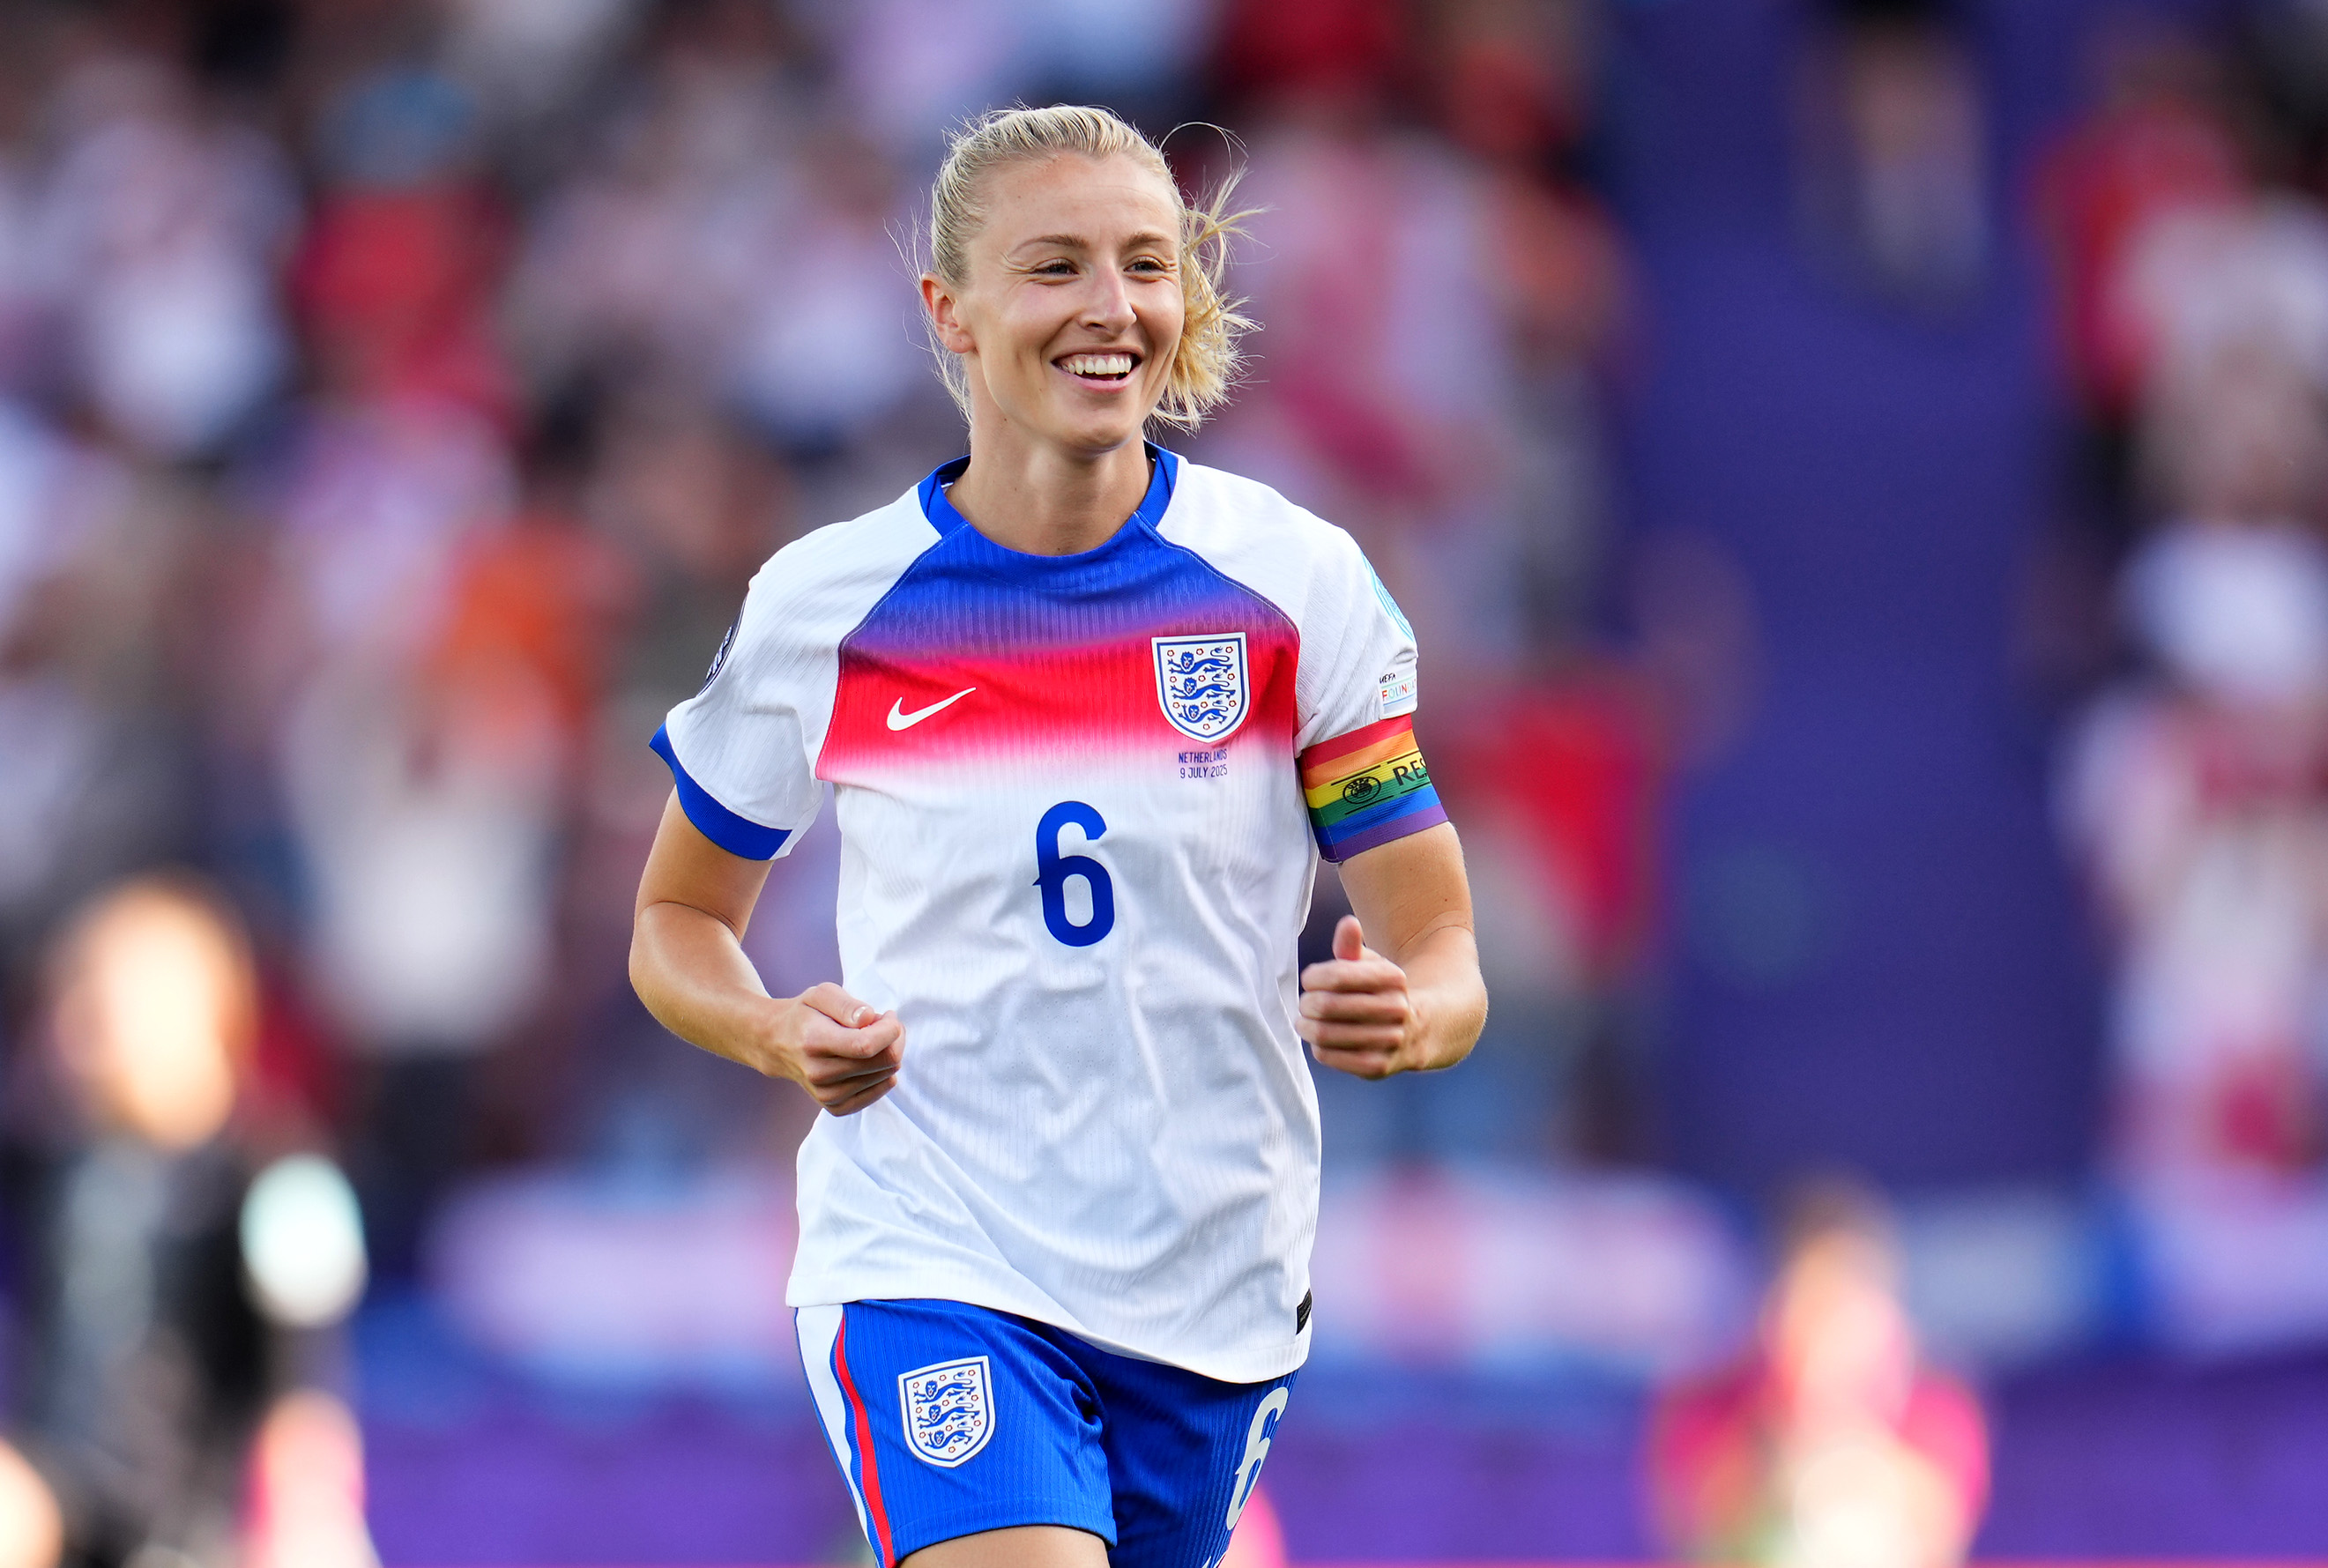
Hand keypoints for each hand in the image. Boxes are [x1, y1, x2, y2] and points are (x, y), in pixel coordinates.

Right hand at [758, 983, 905, 1114]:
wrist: (777, 1043)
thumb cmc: (805, 1014)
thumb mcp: (821, 994)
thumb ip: (847, 1004)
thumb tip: (869, 1018)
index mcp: (814, 1041)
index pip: (866, 1045)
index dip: (890, 1029)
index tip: (888, 1015)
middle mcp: (818, 1072)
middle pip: (882, 1062)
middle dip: (894, 1039)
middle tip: (882, 1025)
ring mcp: (825, 1094)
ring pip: (884, 1077)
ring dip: (887, 1055)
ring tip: (869, 1040)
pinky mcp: (834, 1106)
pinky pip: (876, 1095)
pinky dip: (882, 1077)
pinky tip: (872, 1062)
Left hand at [1298, 916, 1423, 1078]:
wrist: (1419, 1031)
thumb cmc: (1380, 992)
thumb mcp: (1370, 965)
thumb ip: (1352, 945)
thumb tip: (1348, 923)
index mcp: (1394, 978)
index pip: (1338, 975)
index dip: (1314, 977)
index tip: (1309, 980)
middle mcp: (1397, 1009)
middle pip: (1327, 1006)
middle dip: (1307, 1004)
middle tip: (1305, 1004)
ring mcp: (1389, 1041)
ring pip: (1325, 1034)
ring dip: (1307, 1027)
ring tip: (1305, 1022)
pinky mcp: (1377, 1067)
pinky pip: (1331, 1057)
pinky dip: (1318, 1048)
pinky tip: (1321, 1040)